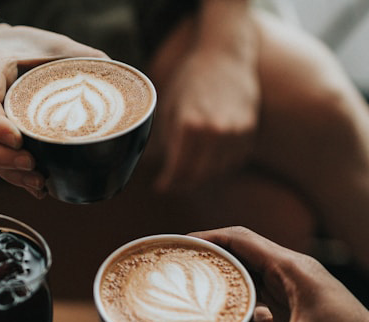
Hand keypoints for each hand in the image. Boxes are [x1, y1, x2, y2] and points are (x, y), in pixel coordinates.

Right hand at [0, 24, 106, 197]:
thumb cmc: (27, 46)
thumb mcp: (53, 44)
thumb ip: (81, 56)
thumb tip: (117, 74)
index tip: (18, 140)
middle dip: (2, 158)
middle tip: (33, 166)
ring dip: (9, 173)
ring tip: (40, 183)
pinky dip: (14, 177)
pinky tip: (38, 189)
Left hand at [151, 43, 259, 190]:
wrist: (225, 55)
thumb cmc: (190, 80)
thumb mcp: (168, 106)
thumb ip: (162, 139)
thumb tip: (150, 166)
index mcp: (190, 124)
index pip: (178, 169)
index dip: (167, 182)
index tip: (160, 186)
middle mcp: (215, 130)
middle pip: (198, 176)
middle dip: (182, 183)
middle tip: (172, 184)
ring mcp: (236, 132)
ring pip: (217, 172)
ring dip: (201, 177)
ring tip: (188, 173)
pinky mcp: (249, 131)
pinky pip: (233, 162)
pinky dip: (220, 167)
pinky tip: (208, 161)